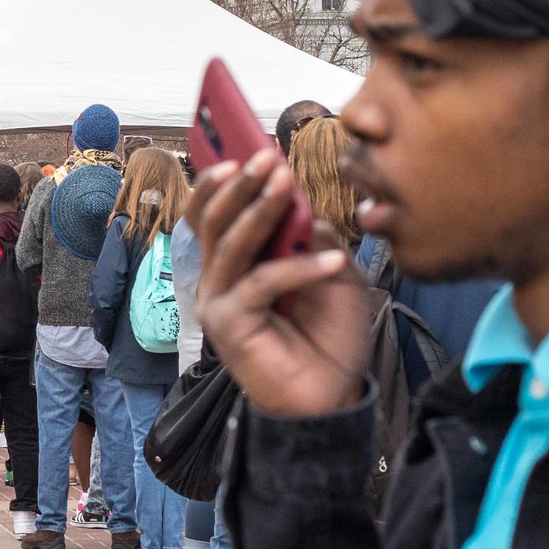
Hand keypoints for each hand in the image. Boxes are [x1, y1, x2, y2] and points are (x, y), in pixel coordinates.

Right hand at [189, 151, 377, 416]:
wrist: (332, 396)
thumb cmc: (328, 338)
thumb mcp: (335, 276)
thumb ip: (313, 241)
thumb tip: (301, 208)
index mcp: (236, 264)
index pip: (213, 215)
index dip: (222, 183)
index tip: (246, 152)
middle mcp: (218, 278)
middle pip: (214, 220)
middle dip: (240, 185)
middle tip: (266, 160)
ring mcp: (218, 301)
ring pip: (231, 243)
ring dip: (260, 210)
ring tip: (286, 185)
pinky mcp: (228, 324)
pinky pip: (260, 283)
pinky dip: (298, 268)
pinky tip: (334, 263)